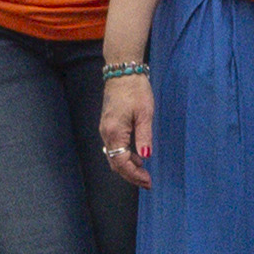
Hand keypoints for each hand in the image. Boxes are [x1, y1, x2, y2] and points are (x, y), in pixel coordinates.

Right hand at [98, 66, 154, 188]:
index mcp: (114, 133)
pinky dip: (124, 156)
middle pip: (115, 163)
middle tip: (147, 182)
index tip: (148, 181)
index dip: (134, 175)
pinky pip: (114, 148)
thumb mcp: (145, 114)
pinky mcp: (108, 125)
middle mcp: (106, 134)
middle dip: (130, 175)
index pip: (121, 162)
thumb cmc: (136, 90)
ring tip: (144, 171)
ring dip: (127, 166)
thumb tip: (145, 157)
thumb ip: (144, 137)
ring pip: (113, 156)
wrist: (122, 72)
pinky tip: (137, 156)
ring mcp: (105, 130)